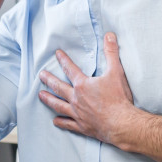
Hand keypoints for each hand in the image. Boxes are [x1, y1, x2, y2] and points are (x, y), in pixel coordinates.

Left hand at [38, 32, 137, 146]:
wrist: (121, 123)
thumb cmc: (118, 99)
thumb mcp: (116, 72)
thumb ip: (111, 53)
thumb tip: (109, 35)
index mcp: (83, 85)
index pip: (70, 69)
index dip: (63, 60)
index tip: (57, 54)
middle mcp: (76, 99)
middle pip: (59, 87)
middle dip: (49, 80)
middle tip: (41, 75)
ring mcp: (77, 113)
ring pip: (58, 105)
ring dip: (49, 100)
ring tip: (41, 96)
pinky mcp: (82, 126)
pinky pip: (67, 124)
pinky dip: (60, 122)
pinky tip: (55, 120)